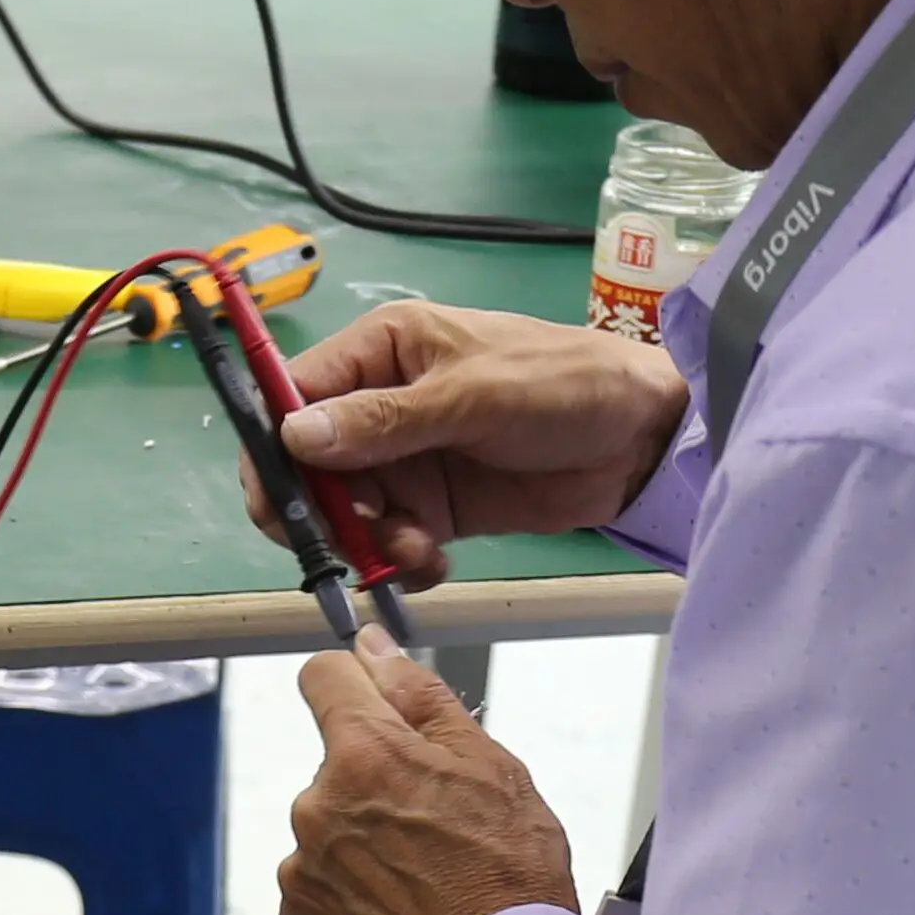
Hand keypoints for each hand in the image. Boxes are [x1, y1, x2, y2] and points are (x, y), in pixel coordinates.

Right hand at [247, 303, 689, 587]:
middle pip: (306, 467)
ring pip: (344, 515)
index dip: (274, 450)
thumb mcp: (474, 396)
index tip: (282, 500)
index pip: (293, 397)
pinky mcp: (432, 507)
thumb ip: (385, 420)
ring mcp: (404, 459)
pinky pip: (387, 543)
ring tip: (416, 550)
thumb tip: (297, 436)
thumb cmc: (565, 383)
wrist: (641, 439)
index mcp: (381, 351)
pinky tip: (432, 563)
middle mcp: (379, 404)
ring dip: (366, 544)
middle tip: (352, 540)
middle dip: (321, 513)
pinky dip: (398, 562)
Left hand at [279, 642, 580, 914]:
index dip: (355, 683)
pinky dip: (352, 895)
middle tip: (436, 824)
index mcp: (364, 755)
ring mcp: (303, 872)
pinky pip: (320, 888)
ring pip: (330, 831)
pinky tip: (400, 913)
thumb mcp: (489, 765)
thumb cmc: (509, 880)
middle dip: (377, 781)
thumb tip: (375, 651)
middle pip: (337, 767)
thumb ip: (420, 698)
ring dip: (364, 843)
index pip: (323, 678)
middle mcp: (317, 809)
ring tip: (424, 880)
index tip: (376, 702)